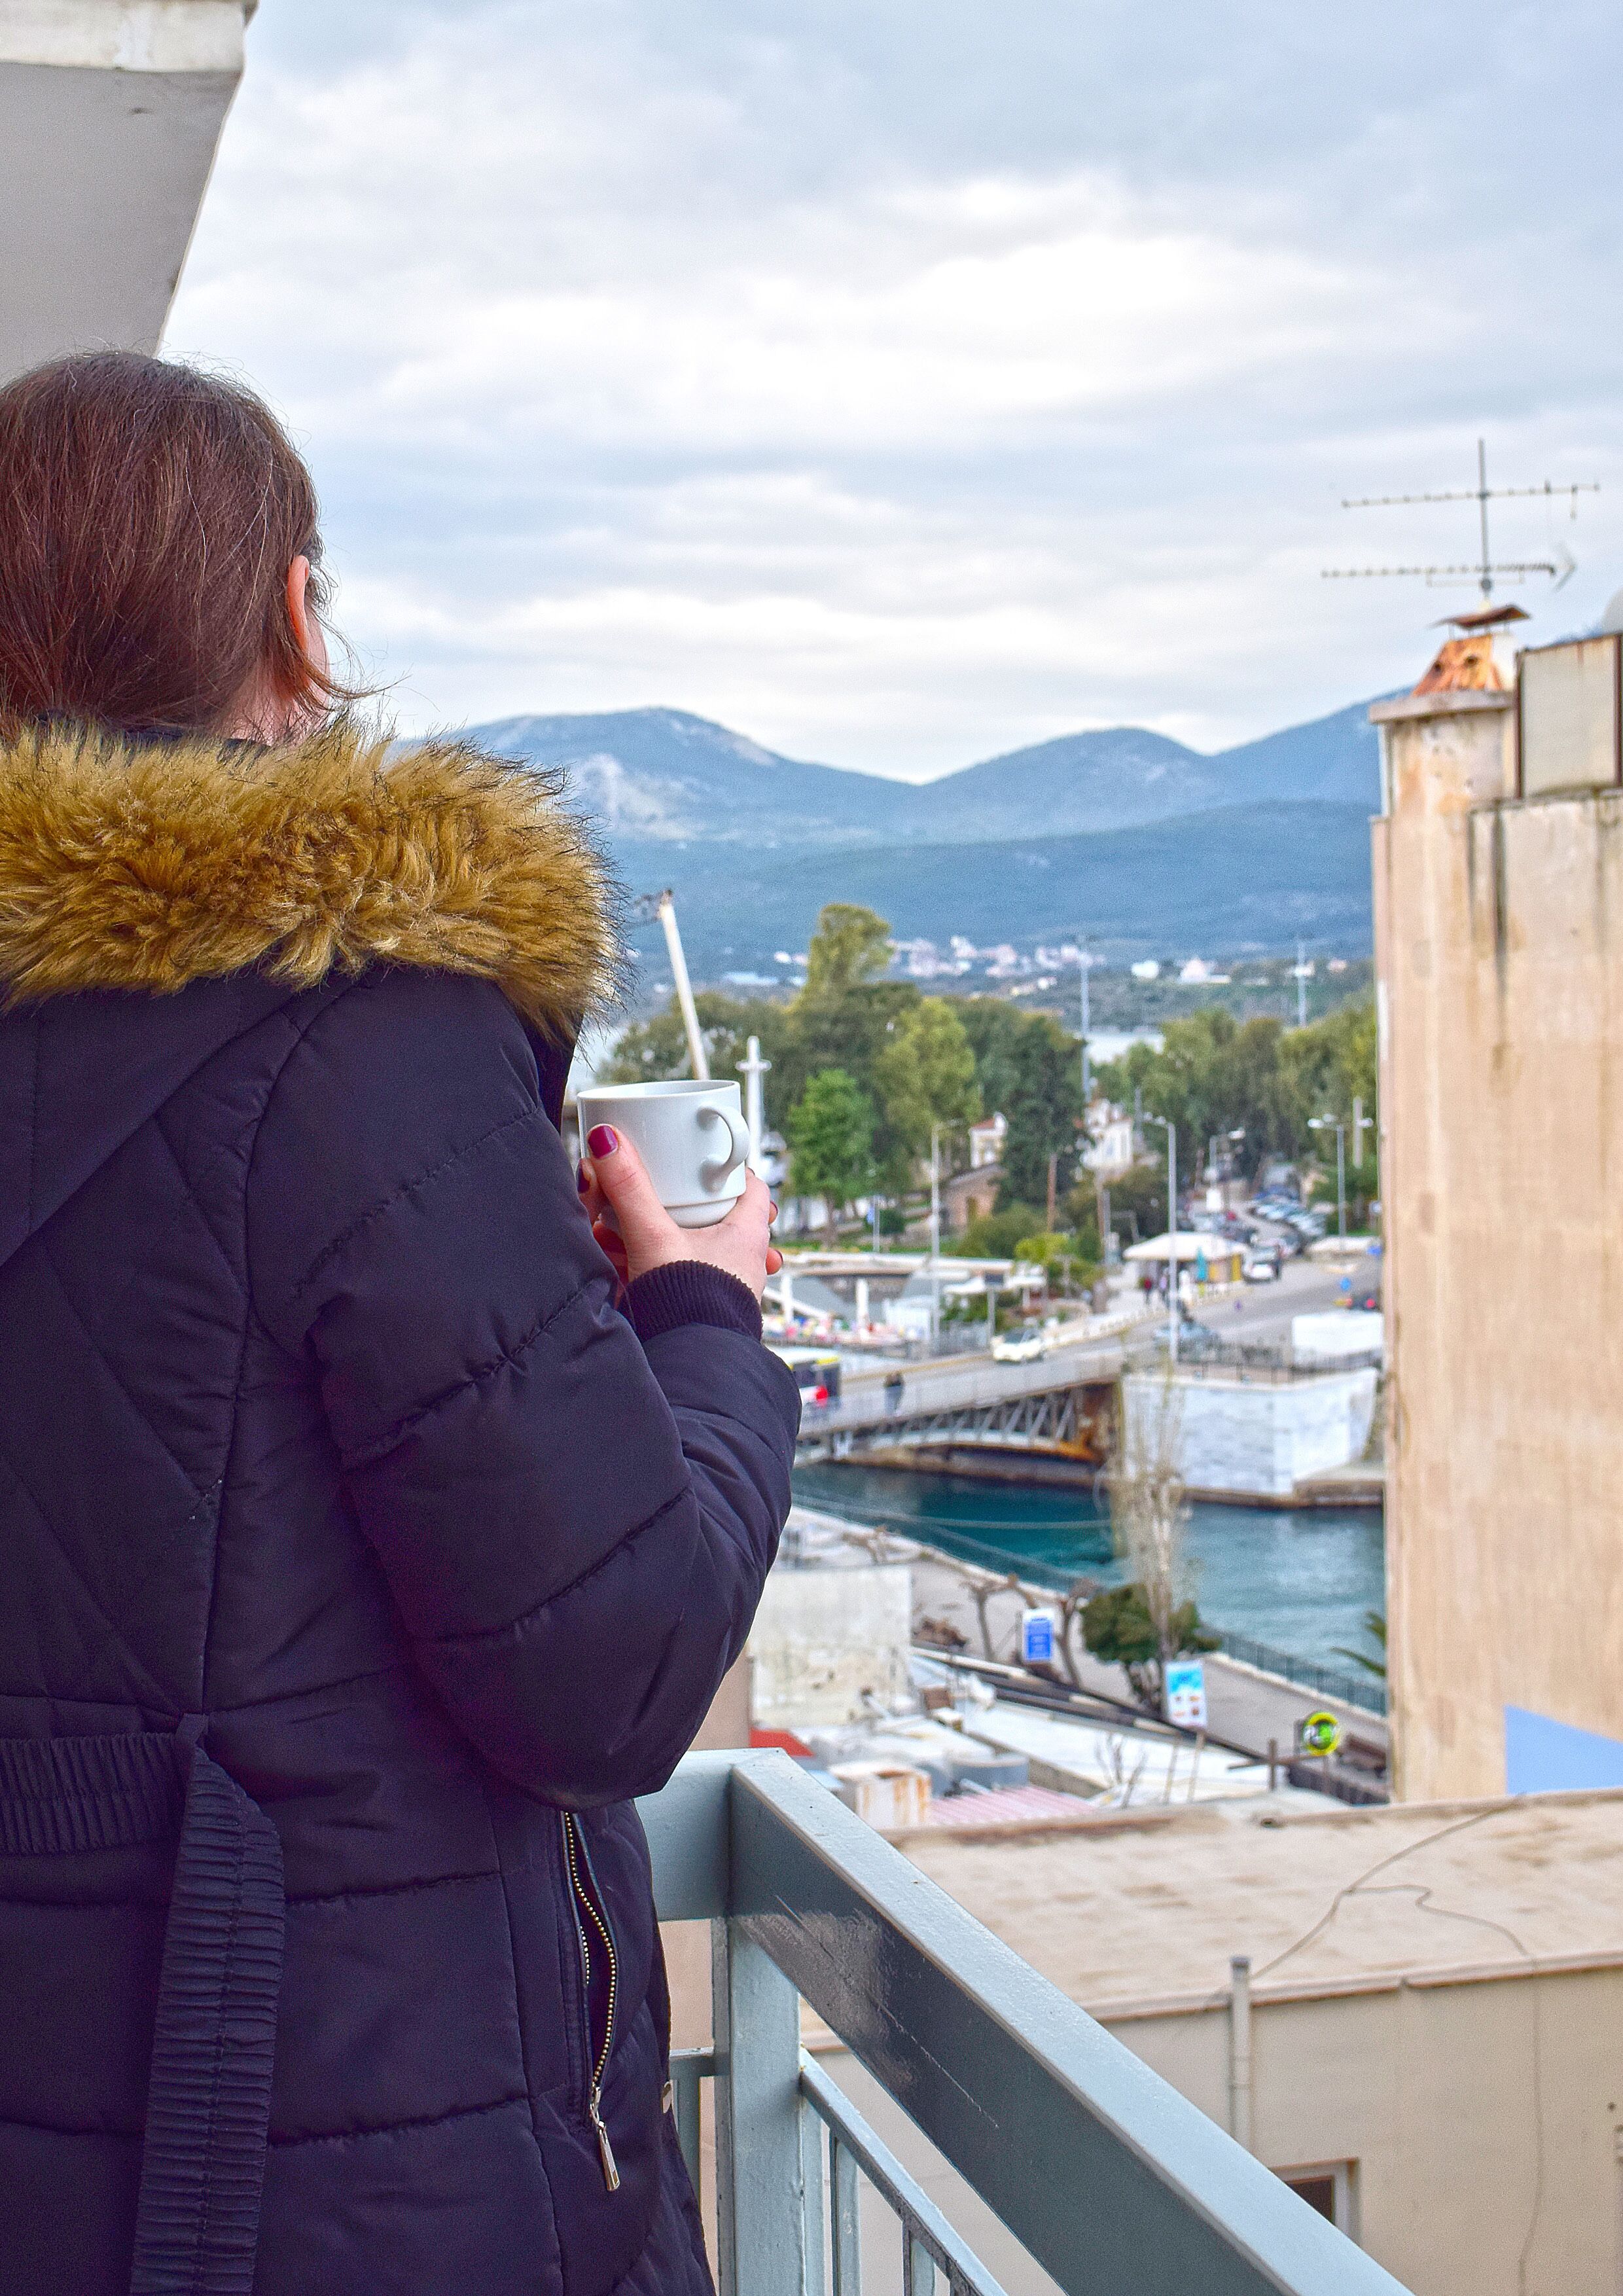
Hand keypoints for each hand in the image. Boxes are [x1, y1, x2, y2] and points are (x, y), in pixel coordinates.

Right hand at [578, 1124, 782, 1298]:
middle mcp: (741, 1260)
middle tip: (638, 1194)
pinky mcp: (697, 1307)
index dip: (726, 1170)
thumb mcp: (652, 1235)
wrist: (687, 1365)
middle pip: (711, 1214)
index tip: (699, 1159)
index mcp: (747, 1234)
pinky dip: (646, 1262)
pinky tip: (617, 1262)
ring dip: (650, 1235)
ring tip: (612, 1229)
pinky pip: (673, 1274)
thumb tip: (607, 1141)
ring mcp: (720, 1286)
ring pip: (688, 1246)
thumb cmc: (688, 1304)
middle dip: (669, 1203)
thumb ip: (628, 1189)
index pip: (750, 1186)